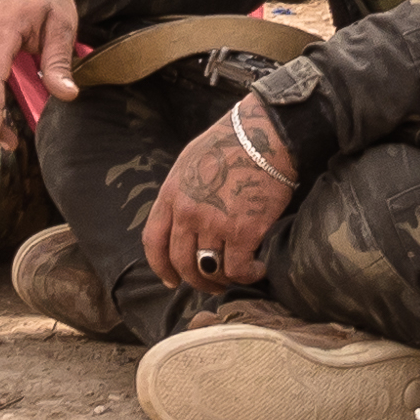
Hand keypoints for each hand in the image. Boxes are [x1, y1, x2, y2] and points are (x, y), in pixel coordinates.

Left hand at [144, 99, 300, 299]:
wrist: (266, 135)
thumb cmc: (232, 142)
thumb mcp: (190, 160)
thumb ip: (182, 191)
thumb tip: (183, 215)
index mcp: (171, 193)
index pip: (154, 241)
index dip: (161, 267)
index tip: (170, 280)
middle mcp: (187, 212)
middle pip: (181, 262)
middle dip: (195, 280)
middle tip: (211, 285)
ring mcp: (214, 223)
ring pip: (209, 269)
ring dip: (223, 279)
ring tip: (238, 275)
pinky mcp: (243, 232)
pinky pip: (237, 269)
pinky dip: (247, 276)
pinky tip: (257, 269)